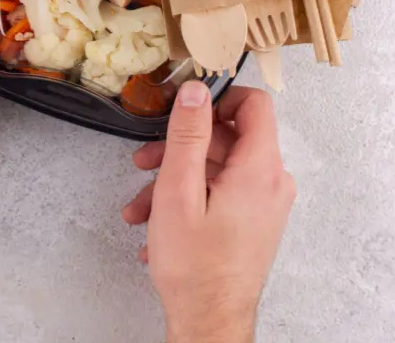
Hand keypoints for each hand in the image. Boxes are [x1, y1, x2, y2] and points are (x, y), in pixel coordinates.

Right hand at [123, 83, 295, 342]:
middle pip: (227, 139)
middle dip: (179, 147)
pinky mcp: (254, 221)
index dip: (218, 98)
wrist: (208, 319)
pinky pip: (221, 194)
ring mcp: (264, 204)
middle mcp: (270, 183)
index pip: (254, 105)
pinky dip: (187, 200)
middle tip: (144, 161)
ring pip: (217, 170)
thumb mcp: (179, 189)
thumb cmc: (195, 265)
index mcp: (260, 169)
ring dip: (174, 180)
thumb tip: (195, 91)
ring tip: (140, 206)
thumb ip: (188, 135)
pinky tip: (157, 224)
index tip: (184, 107)